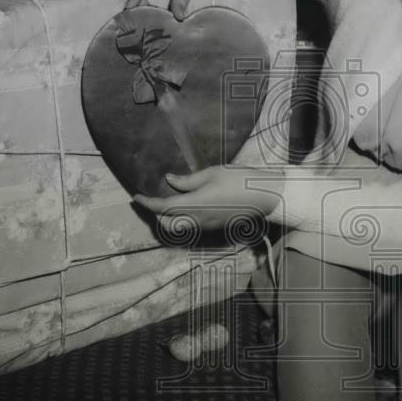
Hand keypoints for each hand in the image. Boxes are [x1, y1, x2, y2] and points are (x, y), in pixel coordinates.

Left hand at [133, 165, 284, 236]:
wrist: (265, 196)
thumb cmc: (239, 180)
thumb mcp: (212, 173)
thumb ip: (188, 180)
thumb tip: (169, 180)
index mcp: (194, 204)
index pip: (163, 207)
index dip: (147, 203)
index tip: (136, 196)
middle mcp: (198, 219)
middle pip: (168, 224)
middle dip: (157, 215)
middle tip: (153, 200)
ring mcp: (207, 225)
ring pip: (180, 227)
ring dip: (169, 217)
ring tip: (169, 201)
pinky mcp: (215, 226)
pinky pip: (192, 226)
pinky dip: (183, 218)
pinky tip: (188, 204)